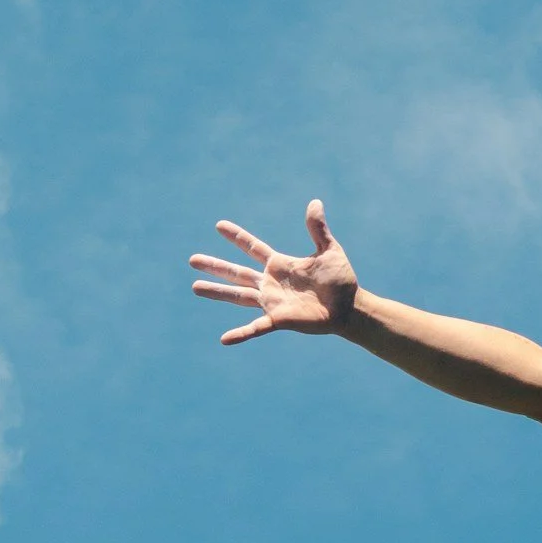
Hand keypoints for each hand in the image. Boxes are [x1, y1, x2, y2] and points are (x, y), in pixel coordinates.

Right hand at [190, 200, 357, 344]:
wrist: (349, 307)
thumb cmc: (340, 280)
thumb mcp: (329, 250)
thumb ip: (318, 228)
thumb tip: (315, 202)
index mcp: (279, 265)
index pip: (252, 248)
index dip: (237, 237)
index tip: (219, 225)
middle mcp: (270, 283)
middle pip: (236, 273)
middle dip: (215, 266)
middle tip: (192, 260)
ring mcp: (272, 302)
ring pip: (238, 296)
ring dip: (217, 292)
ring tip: (195, 287)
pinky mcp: (279, 320)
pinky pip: (256, 328)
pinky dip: (241, 334)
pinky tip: (224, 339)